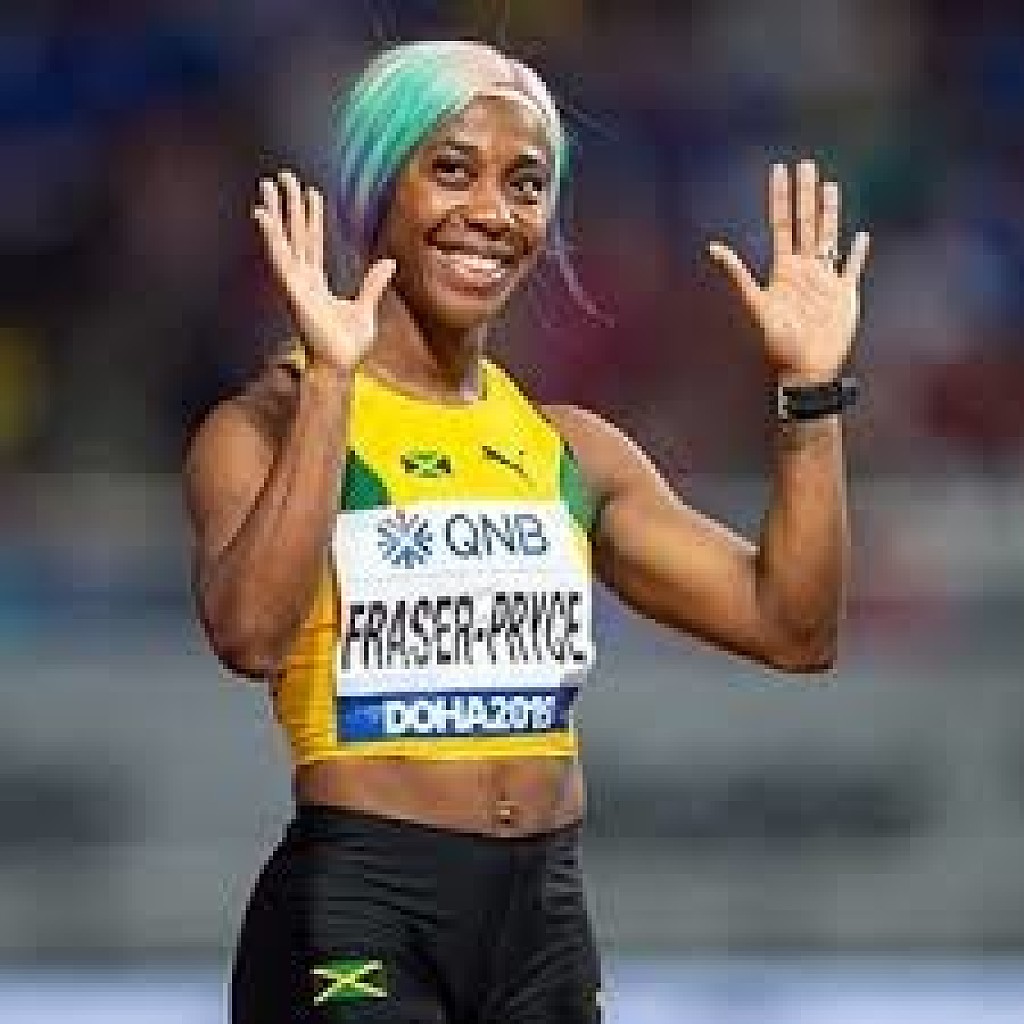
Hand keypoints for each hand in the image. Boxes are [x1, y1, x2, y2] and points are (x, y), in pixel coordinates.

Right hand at [253, 170, 394, 376]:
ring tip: (267, 186)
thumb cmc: (347, 346)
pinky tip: (263, 215)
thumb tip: (388, 262)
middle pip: (294, 233)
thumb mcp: (366, 309)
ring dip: (274, 212)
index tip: (309, 192)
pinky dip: (271, 236)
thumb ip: (372, 284)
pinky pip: (279, 258)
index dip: (311, 217)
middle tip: (281, 176)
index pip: (312, 242)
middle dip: (287, 205)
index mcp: (316, 283)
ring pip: (283, 240)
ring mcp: (294, 283)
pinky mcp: (292, 290)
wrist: (339, 366)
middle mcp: (301, 279)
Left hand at [708, 160, 869, 382]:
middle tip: (805, 165)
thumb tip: (712, 247)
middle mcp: (803, 270)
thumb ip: (737, 274)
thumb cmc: (779, 343)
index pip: (781, 224)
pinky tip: (860, 238)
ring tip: (829, 187)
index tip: (779, 170)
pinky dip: (857, 253)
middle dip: (805, 194)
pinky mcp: (844, 295)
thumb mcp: (755, 305)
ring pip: (828, 237)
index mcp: (783, 269)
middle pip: (805, 223)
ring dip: (829, 213)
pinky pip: (852, 268)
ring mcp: (824, 280)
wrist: (806, 369)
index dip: (780, 197)